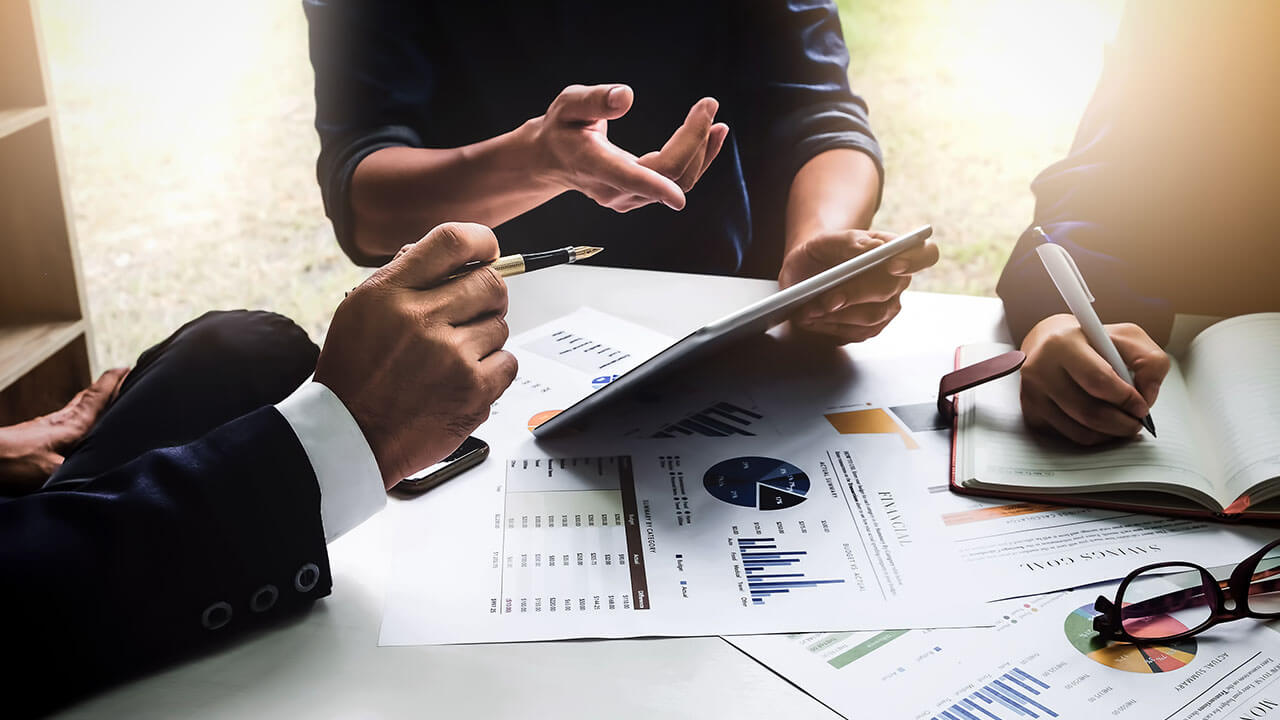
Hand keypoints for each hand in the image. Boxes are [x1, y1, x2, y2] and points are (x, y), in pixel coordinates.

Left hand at [0, 368, 128, 492]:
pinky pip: (66, 418)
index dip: (114, 382)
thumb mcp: (54, 470)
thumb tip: (103, 474)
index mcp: (72, 425)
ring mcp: (47, 427)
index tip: (127, 367)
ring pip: (76, 407)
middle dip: (107, 386)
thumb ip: (80, 471)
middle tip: (122, 376)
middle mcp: (62, 421)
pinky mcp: (36, 435)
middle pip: (88, 397)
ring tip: (106, 397)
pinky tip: (76, 424)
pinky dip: (79, 413)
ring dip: (93, 399)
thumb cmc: (16, 462)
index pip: (97, 397)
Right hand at [315, 222, 517, 488]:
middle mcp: (421, 320)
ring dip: (484, 338)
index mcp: (390, 294)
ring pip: (500, 325)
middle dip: (488, 295)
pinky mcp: (473, 391)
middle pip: (490, 283)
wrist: (350, 435)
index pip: (451, 242)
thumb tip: (451, 257)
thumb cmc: (355, 375)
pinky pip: (508, 362)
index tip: (487, 250)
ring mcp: (451, 356)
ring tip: (452, 358)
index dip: (480, 241)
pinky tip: (462, 379)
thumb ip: (404, 278)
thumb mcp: (360, 310)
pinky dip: (492, 370)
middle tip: (473, 311)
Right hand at [529, 84, 728, 212]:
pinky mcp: (641, 197)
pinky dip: (698, 159)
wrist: (553, 160)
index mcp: (596, 165)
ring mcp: (629, 198)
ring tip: (716, 121)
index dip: (657, 185)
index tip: (680, 190)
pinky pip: (677, 182)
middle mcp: (614, 189)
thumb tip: (626, 96)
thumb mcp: (569, 105)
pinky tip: (710, 136)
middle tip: (708, 105)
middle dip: (695, 141)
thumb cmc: (561, 129)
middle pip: (668, 174)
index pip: (631, 178)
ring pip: (678, 181)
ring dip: (702, 152)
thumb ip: (595, 100)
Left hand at [779, 229, 939, 343]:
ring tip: (811, 309)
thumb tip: (870, 249)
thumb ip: (848, 240)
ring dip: (839, 314)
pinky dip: (833, 326)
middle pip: (890, 289)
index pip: (925, 254)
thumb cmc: (820, 253)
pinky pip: (858, 332)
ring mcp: (887, 307)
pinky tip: (814, 318)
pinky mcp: (871, 328)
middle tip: (828, 298)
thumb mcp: (824, 240)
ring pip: (873, 316)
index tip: (892, 264)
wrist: (806, 273)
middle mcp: (897, 281)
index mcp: (895, 250)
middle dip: (856, 294)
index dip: (914, 260)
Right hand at [1019, 314, 1169, 444]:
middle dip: (1122, 424)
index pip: (1098, 380)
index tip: (1142, 407)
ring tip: (1122, 424)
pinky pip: (1068, 436)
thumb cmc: (1092, 341)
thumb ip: (1150, 361)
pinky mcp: (1030, 412)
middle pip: (1088, 412)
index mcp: (1063, 343)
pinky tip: (1101, 424)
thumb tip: (1146, 397)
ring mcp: (1032, 392)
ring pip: (1079, 430)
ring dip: (1109, 434)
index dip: (1126, 399)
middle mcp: (1040, 368)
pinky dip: (1092, 436)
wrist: (1048, 343)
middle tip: (1136, 424)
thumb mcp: (1127, 338)